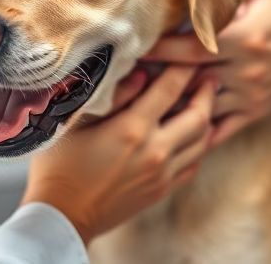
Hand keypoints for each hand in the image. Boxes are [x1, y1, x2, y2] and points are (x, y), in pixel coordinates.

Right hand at [20, 66, 216, 244]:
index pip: (170, 89)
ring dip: (208, 119)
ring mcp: (161, 175)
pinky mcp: (161, 191)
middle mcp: (155, 152)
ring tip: (205, 102)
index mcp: (133, 130)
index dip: (184, 67)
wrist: (61, 216)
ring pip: (202, 143)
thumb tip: (142, 73)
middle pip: (199, 117)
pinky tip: (191, 136)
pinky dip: (199, 146)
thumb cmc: (61, 164)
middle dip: (207, 93)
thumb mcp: (79, 121)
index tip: (191, 54)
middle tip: (209, 75)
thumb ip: (115, 95)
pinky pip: (193, 165)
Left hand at [142, 0, 270, 145]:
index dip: (161, 48)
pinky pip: (215, 130)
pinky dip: (189, 132)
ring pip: (198, 108)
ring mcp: (248, 96)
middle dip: (155, 77)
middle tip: (121, 73)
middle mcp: (246, 71)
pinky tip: (164, 128)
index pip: (194, 47)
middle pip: (190, 78)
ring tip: (134, 100)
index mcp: (247, 38)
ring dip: (167, 105)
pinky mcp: (250, 114)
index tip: (133, 44)